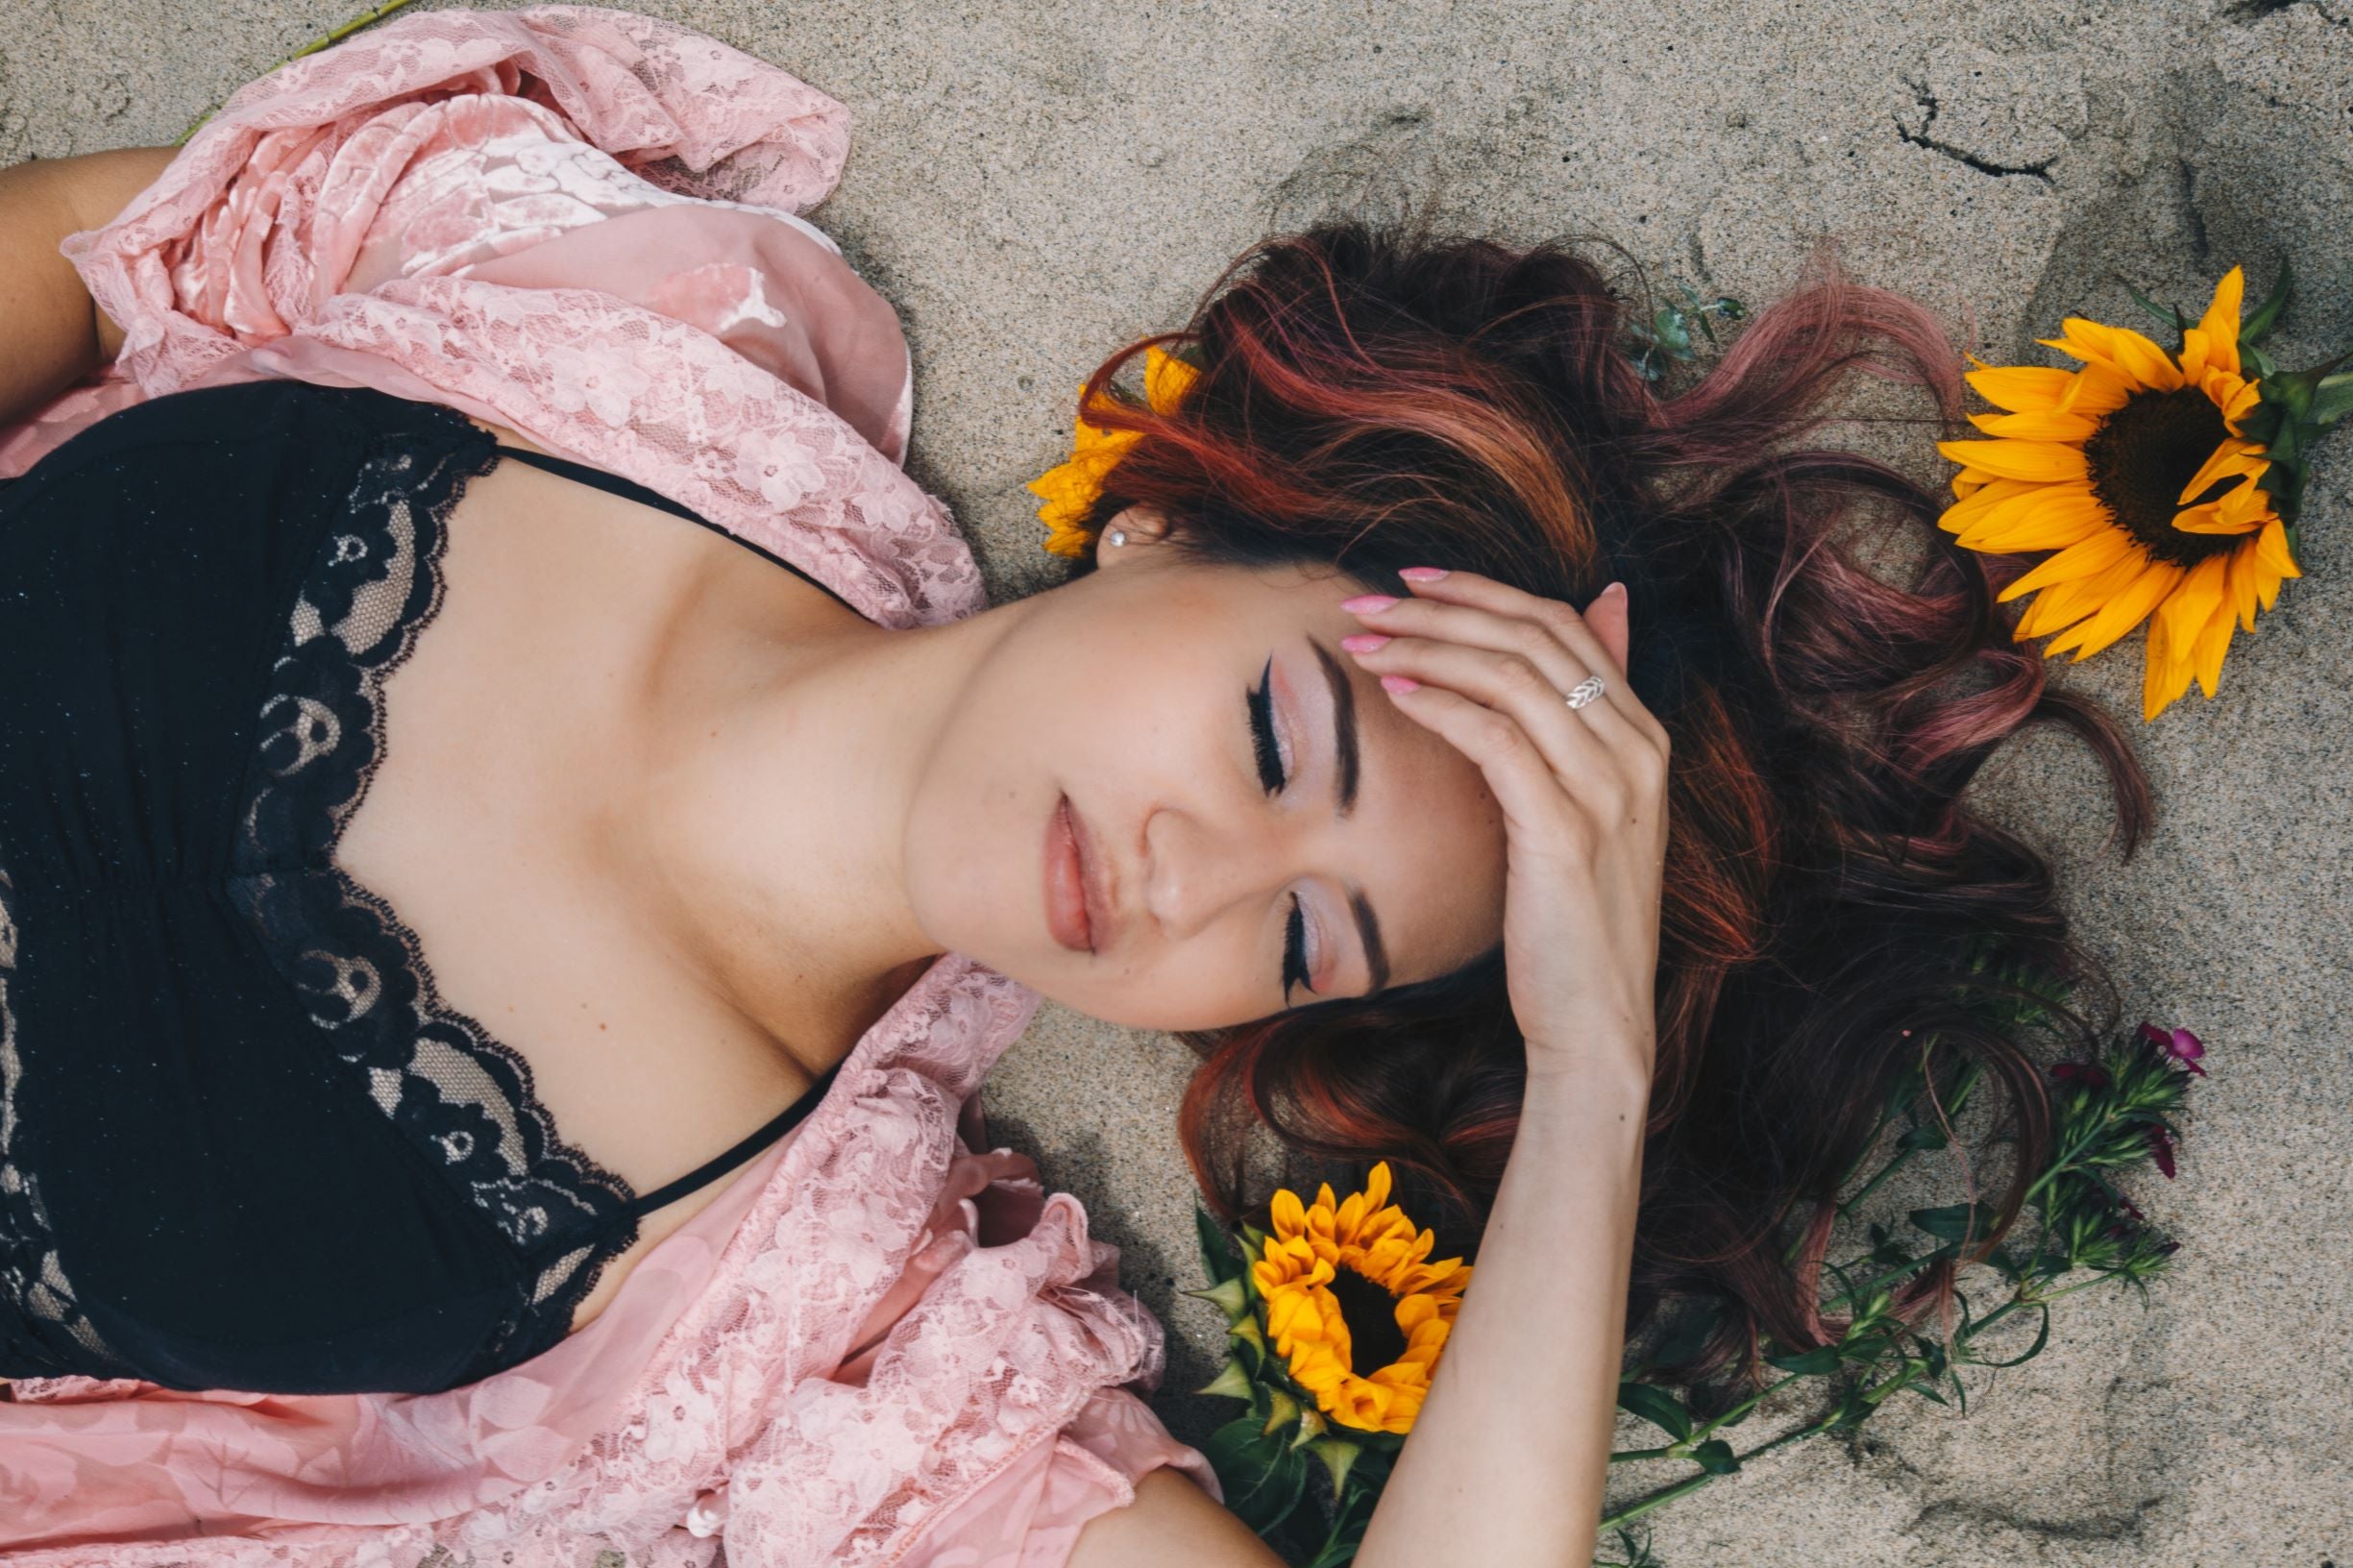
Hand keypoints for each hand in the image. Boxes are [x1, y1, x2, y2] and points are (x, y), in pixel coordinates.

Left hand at [1341, 569, 1668, 1089]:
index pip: (1564, 625)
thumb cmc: (1574, 918)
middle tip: (1368, 599)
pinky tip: (1391, 692)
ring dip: (1425, 645)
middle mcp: (1635, 750)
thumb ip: (1576, 728)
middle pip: (1535, 636)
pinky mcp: (1563, 829)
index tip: (1412, 579)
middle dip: (1443, 606)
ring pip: (1510, 675)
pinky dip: (1438, 703)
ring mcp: (1606, 789)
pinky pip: (1493, 737)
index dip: (1485, 589)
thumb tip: (1589, 623)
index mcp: (1643, 737)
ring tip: (1363, 640)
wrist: (1597, 1017)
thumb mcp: (1586, 813)